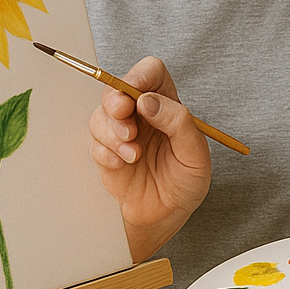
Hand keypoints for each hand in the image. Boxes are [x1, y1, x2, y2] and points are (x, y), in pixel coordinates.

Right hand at [88, 56, 211, 258]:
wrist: (167, 216)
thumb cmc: (186, 181)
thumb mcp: (195, 154)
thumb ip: (178, 123)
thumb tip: (148, 101)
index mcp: (168, 104)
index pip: (151, 73)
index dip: (140, 75)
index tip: (136, 94)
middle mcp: (141, 113)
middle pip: (116, 89)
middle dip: (115, 104)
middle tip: (128, 128)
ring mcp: (121, 131)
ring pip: (100, 115)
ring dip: (113, 134)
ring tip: (133, 156)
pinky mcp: (106, 151)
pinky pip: (93, 142)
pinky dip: (105, 152)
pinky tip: (122, 165)